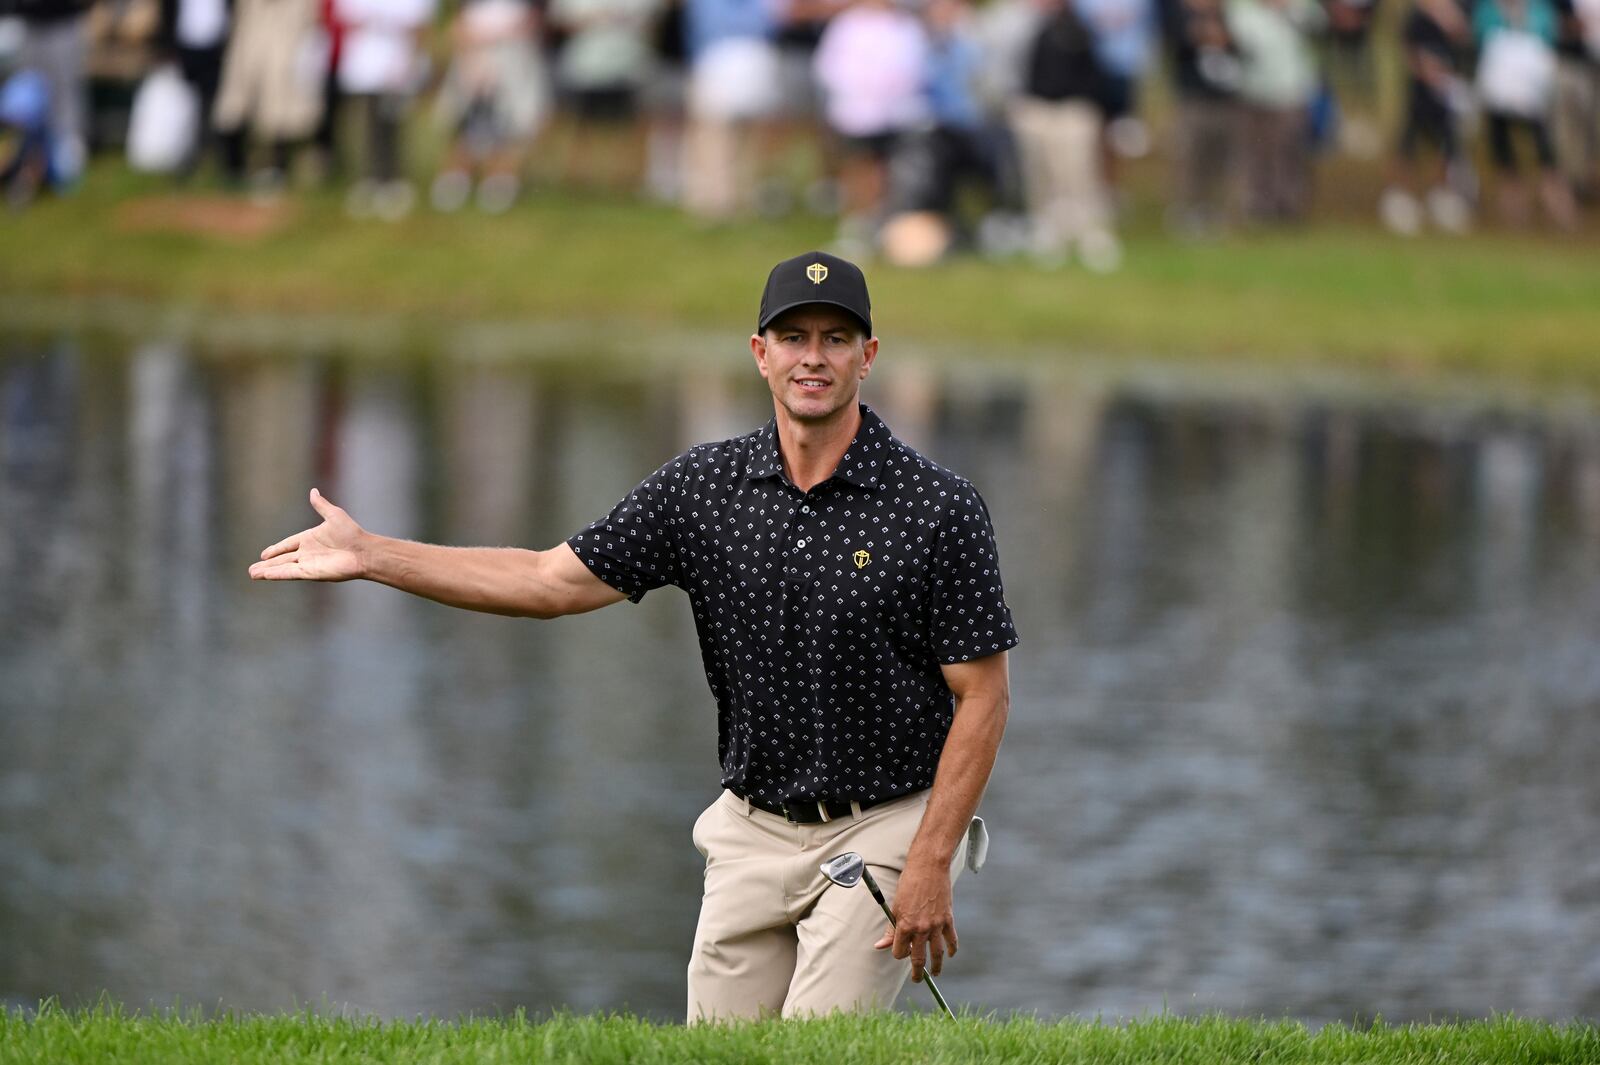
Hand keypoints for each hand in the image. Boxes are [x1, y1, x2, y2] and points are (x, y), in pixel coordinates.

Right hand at [248, 488, 367, 582]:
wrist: (363, 551)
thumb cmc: (352, 533)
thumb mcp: (334, 515)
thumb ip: (321, 505)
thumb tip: (313, 491)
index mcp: (310, 539)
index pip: (288, 544)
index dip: (276, 549)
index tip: (263, 554)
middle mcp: (308, 553)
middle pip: (282, 559)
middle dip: (267, 564)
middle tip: (252, 569)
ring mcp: (308, 563)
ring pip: (283, 567)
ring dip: (267, 571)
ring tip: (252, 574)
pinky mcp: (310, 572)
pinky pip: (290, 573)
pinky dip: (277, 574)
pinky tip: (265, 576)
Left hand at [873, 858, 956, 982]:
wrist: (929, 867)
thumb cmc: (909, 883)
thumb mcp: (895, 906)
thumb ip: (891, 928)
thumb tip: (880, 945)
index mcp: (904, 925)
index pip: (900, 952)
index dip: (899, 954)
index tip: (901, 953)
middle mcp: (921, 928)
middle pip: (919, 958)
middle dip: (917, 973)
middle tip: (917, 979)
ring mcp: (936, 925)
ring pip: (937, 954)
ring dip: (936, 967)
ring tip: (935, 974)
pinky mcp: (948, 919)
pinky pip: (952, 940)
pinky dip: (952, 949)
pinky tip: (950, 955)